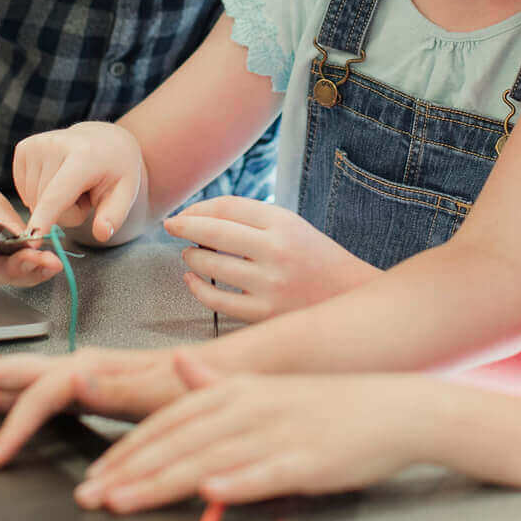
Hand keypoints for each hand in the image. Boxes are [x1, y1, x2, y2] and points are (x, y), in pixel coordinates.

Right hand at [0, 346, 193, 467]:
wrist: (216, 375)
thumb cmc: (192, 386)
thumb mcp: (160, 391)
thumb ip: (116, 385)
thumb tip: (74, 378)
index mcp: (90, 368)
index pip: (34, 395)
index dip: (9, 428)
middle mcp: (75, 365)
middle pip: (2, 372)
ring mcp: (72, 374)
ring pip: (6, 379)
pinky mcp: (75, 388)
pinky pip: (21, 392)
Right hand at [12, 121, 146, 242]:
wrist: (103, 140)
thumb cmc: (115, 170)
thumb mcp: (126, 193)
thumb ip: (114, 216)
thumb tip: (103, 233)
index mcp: (84, 155)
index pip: (58, 194)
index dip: (44, 218)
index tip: (32, 239)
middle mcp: (55, 144)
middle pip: (44, 202)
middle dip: (64, 212)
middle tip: (84, 196)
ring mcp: (36, 143)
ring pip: (32, 198)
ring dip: (51, 204)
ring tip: (72, 186)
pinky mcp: (23, 147)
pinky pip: (23, 190)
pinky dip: (38, 193)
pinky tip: (55, 179)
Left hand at [77, 355, 430, 511]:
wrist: (394, 408)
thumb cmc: (329, 406)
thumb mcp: (266, 386)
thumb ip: (216, 382)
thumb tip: (178, 367)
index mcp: (235, 391)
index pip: (167, 422)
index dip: (126, 450)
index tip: (95, 476)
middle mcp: (248, 407)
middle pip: (176, 442)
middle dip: (128, 471)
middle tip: (90, 496)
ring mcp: (277, 433)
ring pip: (208, 459)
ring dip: (162, 481)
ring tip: (125, 500)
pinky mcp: (307, 459)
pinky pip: (265, 473)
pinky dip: (236, 483)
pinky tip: (211, 493)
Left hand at [164, 197, 378, 322]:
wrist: (349, 295)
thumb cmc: (314, 258)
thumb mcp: (291, 226)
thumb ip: (252, 219)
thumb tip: (199, 216)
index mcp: (283, 222)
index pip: (227, 207)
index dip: (198, 209)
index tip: (184, 214)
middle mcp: (276, 250)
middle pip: (213, 232)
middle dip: (184, 227)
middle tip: (171, 226)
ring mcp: (269, 284)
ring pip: (210, 266)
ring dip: (191, 258)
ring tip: (189, 255)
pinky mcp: (264, 313)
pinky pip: (217, 300)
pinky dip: (197, 288)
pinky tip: (192, 281)